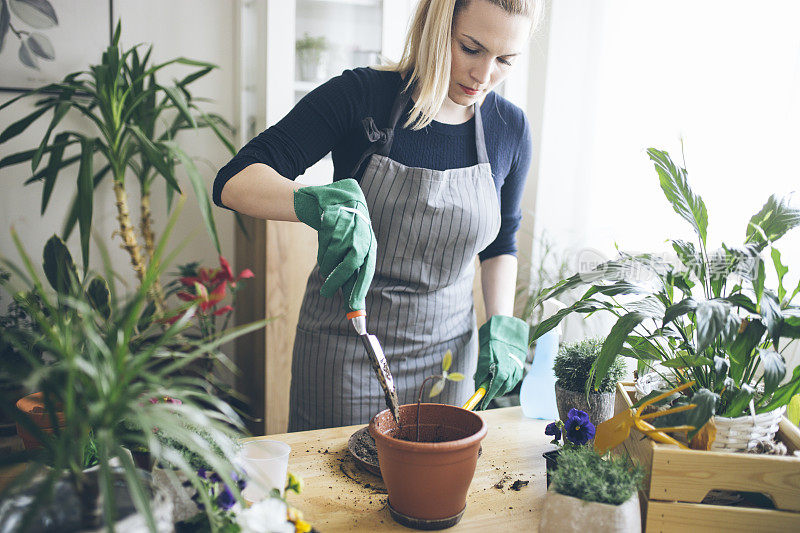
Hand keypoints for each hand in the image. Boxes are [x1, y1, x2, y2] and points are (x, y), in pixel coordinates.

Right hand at [294, 178, 375, 309]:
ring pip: (332, 255)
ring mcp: (348, 227)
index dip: (360, 289)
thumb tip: (354, 304)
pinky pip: (323, 244)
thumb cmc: (349, 233)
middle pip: (350, 265)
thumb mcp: (356, 250)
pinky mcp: (334, 219)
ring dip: (326, 264)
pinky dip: (321, 251)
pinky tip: (324, 246)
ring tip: (325, 264)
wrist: (341, 199)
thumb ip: (354, 272)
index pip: (367, 272)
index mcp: (370, 247)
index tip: (354, 308)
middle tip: (326, 293)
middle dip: (336, 281)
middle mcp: (361, 237)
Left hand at [474, 315, 528, 408]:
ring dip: (499, 388)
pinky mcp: (519, 369)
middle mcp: (511, 374)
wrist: (507, 333)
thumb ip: (481, 375)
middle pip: (501, 391)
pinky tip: (500, 377)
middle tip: (484, 392)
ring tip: (491, 383)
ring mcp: (517, 372)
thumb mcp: (483, 360)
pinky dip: (505, 382)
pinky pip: (512, 381)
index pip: (493, 391)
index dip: (486, 399)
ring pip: (507, 386)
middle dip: (492, 393)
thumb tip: (478, 388)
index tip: (481, 404)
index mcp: (501, 373)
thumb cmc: (493, 346)